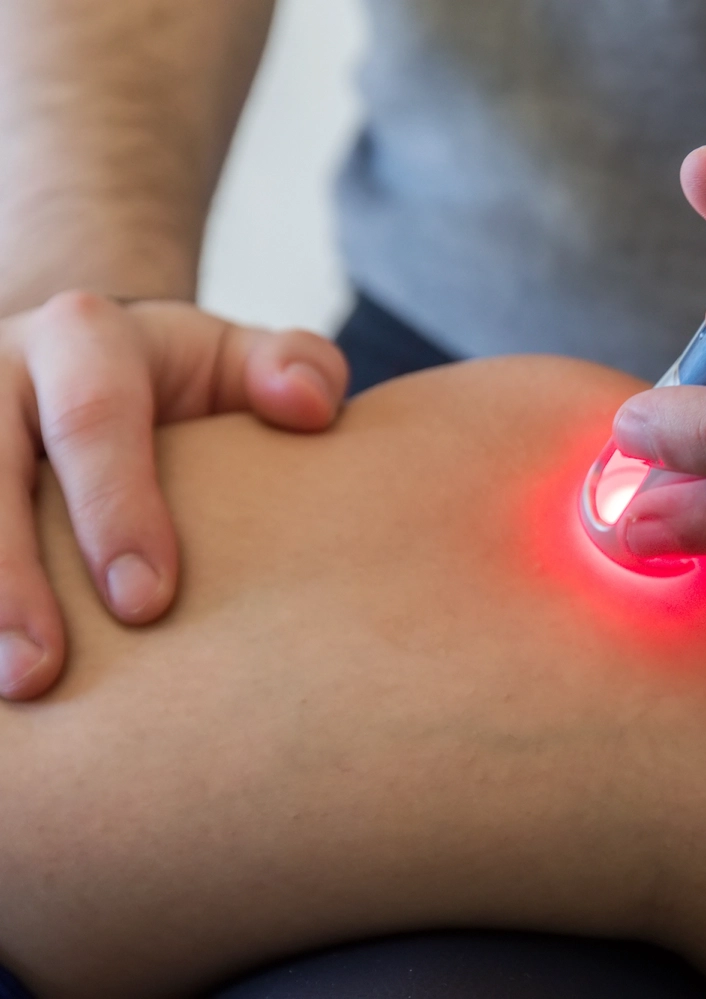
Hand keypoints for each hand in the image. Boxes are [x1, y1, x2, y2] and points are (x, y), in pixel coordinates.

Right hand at [0, 292, 346, 699]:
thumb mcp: (234, 363)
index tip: (147, 604)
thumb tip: (310, 410)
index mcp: (85, 338)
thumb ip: (292, 370)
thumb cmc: (179, 389)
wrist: (75, 365)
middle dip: (6, 577)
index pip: (94, 417)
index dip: (115, 509)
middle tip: (38, 674)